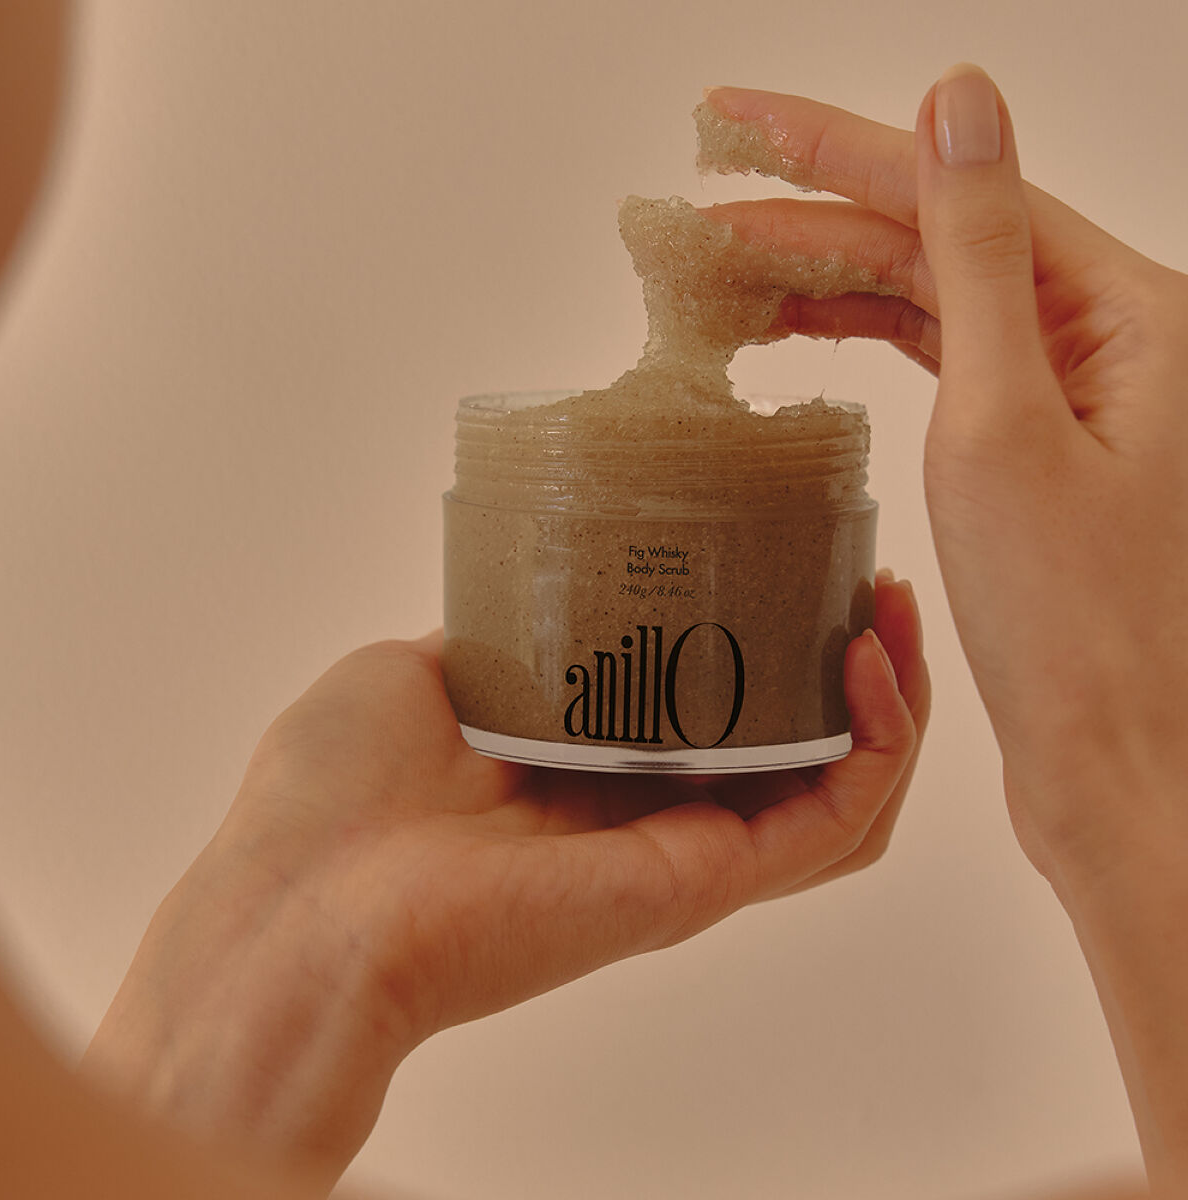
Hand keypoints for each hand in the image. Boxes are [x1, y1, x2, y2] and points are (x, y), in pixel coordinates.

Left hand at [83, 572, 925, 1184]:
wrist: (303, 904)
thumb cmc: (330, 796)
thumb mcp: (417, 672)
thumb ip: (493, 637)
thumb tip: (535, 594)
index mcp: (585, 761)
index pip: (713, 707)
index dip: (768, 635)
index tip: (793, 559)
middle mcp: (647, 809)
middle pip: (794, 745)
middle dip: (850, 663)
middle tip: (871, 586)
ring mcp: (684, 849)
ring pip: (837, 785)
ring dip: (888, 701)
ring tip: (893, 619)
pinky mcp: (703, 882)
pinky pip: (832, 821)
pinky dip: (876, 746)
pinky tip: (870, 668)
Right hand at [701, 66, 1187, 1190]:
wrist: (1109, 759)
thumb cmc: (1074, 627)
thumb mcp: (1006, 421)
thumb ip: (977, 256)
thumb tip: (959, 107)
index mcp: (1128, 312)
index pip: (955, 190)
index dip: (832, 147)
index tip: (731, 120)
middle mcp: (1110, 338)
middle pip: (940, 238)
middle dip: (813, 215)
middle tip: (700, 207)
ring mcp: (1075, 391)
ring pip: (933, 295)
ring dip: (831, 275)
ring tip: (730, 271)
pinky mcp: (1040, 443)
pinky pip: (943, 355)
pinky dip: (869, 336)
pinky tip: (808, 329)